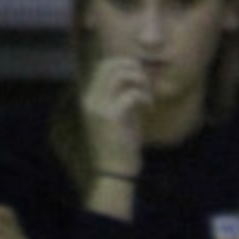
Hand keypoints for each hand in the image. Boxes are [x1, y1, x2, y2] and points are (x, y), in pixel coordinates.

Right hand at [82, 56, 149, 176]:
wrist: (114, 173)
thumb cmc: (120, 148)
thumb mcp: (119, 118)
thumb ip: (122, 97)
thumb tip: (137, 77)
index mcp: (89, 99)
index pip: (103, 66)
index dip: (124, 64)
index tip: (140, 78)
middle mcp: (91, 99)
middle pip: (110, 64)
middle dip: (133, 68)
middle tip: (146, 85)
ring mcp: (99, 107)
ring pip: (121, 74)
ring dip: (140, 81)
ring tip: (148, 97)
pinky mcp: (112, 117)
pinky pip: (131, 93)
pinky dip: (144, 97)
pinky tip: (149, 108)